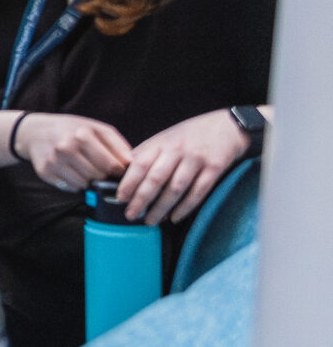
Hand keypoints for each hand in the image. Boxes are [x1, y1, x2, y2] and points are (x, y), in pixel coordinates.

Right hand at [13, 112, 130, 192]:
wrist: (35, 132)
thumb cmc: (72, 129)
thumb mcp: (96, 128)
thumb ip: (117, 144)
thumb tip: (132, 165)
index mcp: (82, 135)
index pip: (111, 164)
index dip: (118, 170)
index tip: (118, 169)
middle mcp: (66, 148)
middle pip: (98, 176)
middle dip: (103, 175)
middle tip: (100, 168)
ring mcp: (54, 161)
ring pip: (85, 184)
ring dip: (89, 180)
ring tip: (84, 168)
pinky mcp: (45, 173)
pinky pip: (71, 188)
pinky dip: (76, 183)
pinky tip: (71, 171)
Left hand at [115, 109, 253, 225]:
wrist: (228, 125)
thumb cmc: (190, 136)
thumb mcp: (165, 139)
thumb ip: (147, 155)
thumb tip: (122, 175)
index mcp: (161, 143)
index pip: (139, 163)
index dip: (128, 182)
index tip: (120, 198)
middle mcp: (177, 150)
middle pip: (155, 178)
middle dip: (141, 200)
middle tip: (131, 215)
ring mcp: (196, 159)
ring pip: (175, 188)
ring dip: (161, 207)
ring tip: (151, 221)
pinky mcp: (215, 168)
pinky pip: (198, 192)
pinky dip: (185, 207)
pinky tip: (174, 218)